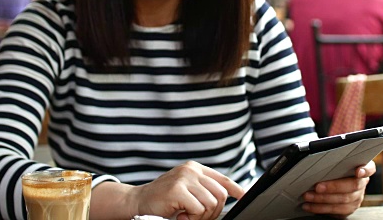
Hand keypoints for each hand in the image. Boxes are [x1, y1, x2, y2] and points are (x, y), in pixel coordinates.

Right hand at [91, 161, 244, 219]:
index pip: (222, 179)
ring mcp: (184, 178)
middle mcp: (191, 170)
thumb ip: (202, 189)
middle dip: (213, 212)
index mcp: (195, 168)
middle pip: (220, 194)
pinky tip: (180, 216)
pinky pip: (198, 209)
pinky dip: (192, 218)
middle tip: (197, 217)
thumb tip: (228, 197)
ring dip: (201, 217)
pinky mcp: (177, 190)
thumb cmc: (163, 199)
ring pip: (211, 203)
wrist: (137, 201)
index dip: (236, 189)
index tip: (245, 197)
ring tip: (187, 216)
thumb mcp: (186, 190)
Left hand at [301, 160, 375, 217]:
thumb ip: (334, 155)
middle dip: (333, 186)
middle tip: (317, 187)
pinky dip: (320, 208)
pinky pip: (337, 210)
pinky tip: (309, 205)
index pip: (369, 168)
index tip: (358, 171)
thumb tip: (324, 151)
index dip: (365, 170)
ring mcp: (357, 197)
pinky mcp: (349, 208)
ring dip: (323, 199)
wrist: (333, 181)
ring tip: (308, 196)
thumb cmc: (333, 167)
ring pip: (343, 200)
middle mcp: (362, 183)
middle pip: (352, 185)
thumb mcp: (335, 159)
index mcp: (362, 167)